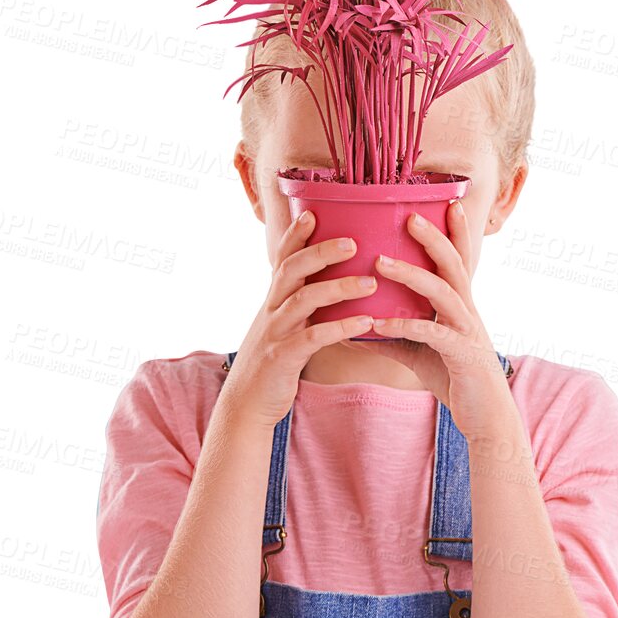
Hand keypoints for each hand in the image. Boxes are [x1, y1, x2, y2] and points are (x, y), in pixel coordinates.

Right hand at [223, 212, 379, 430]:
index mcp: (274, 299)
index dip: (295, 235)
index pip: (282, 258)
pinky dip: (340, 328)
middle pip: (292, 270)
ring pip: (303, 300)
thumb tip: (330, 282)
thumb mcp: (283, 325)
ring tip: (371, 282)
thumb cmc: (274, 361)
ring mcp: (275, 332)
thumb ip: (301, 303)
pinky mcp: (283, 358)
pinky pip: (312, 338)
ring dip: (338, 288)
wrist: (246, 404)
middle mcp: (271, 309)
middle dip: (320, 252)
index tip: (312, 213)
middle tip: (353, 241)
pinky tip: (366, 323)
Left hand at [370, 199, 514, 443]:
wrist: (486, 418)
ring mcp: (468, 331)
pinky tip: (380, 323)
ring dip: (412, 274)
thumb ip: (393, 334)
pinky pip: (432, 334)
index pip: (460, 258)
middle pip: (454, 263)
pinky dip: (405, 326)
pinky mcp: (462, 355)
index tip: (445, 202)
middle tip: (408, 217)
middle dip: (433, 238)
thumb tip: (356, 326)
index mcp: (461, 304)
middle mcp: (468, 310)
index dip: (454, 231)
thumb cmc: (454, 378)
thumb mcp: (419, 351)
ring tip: (380, 263)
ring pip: (443, 291)